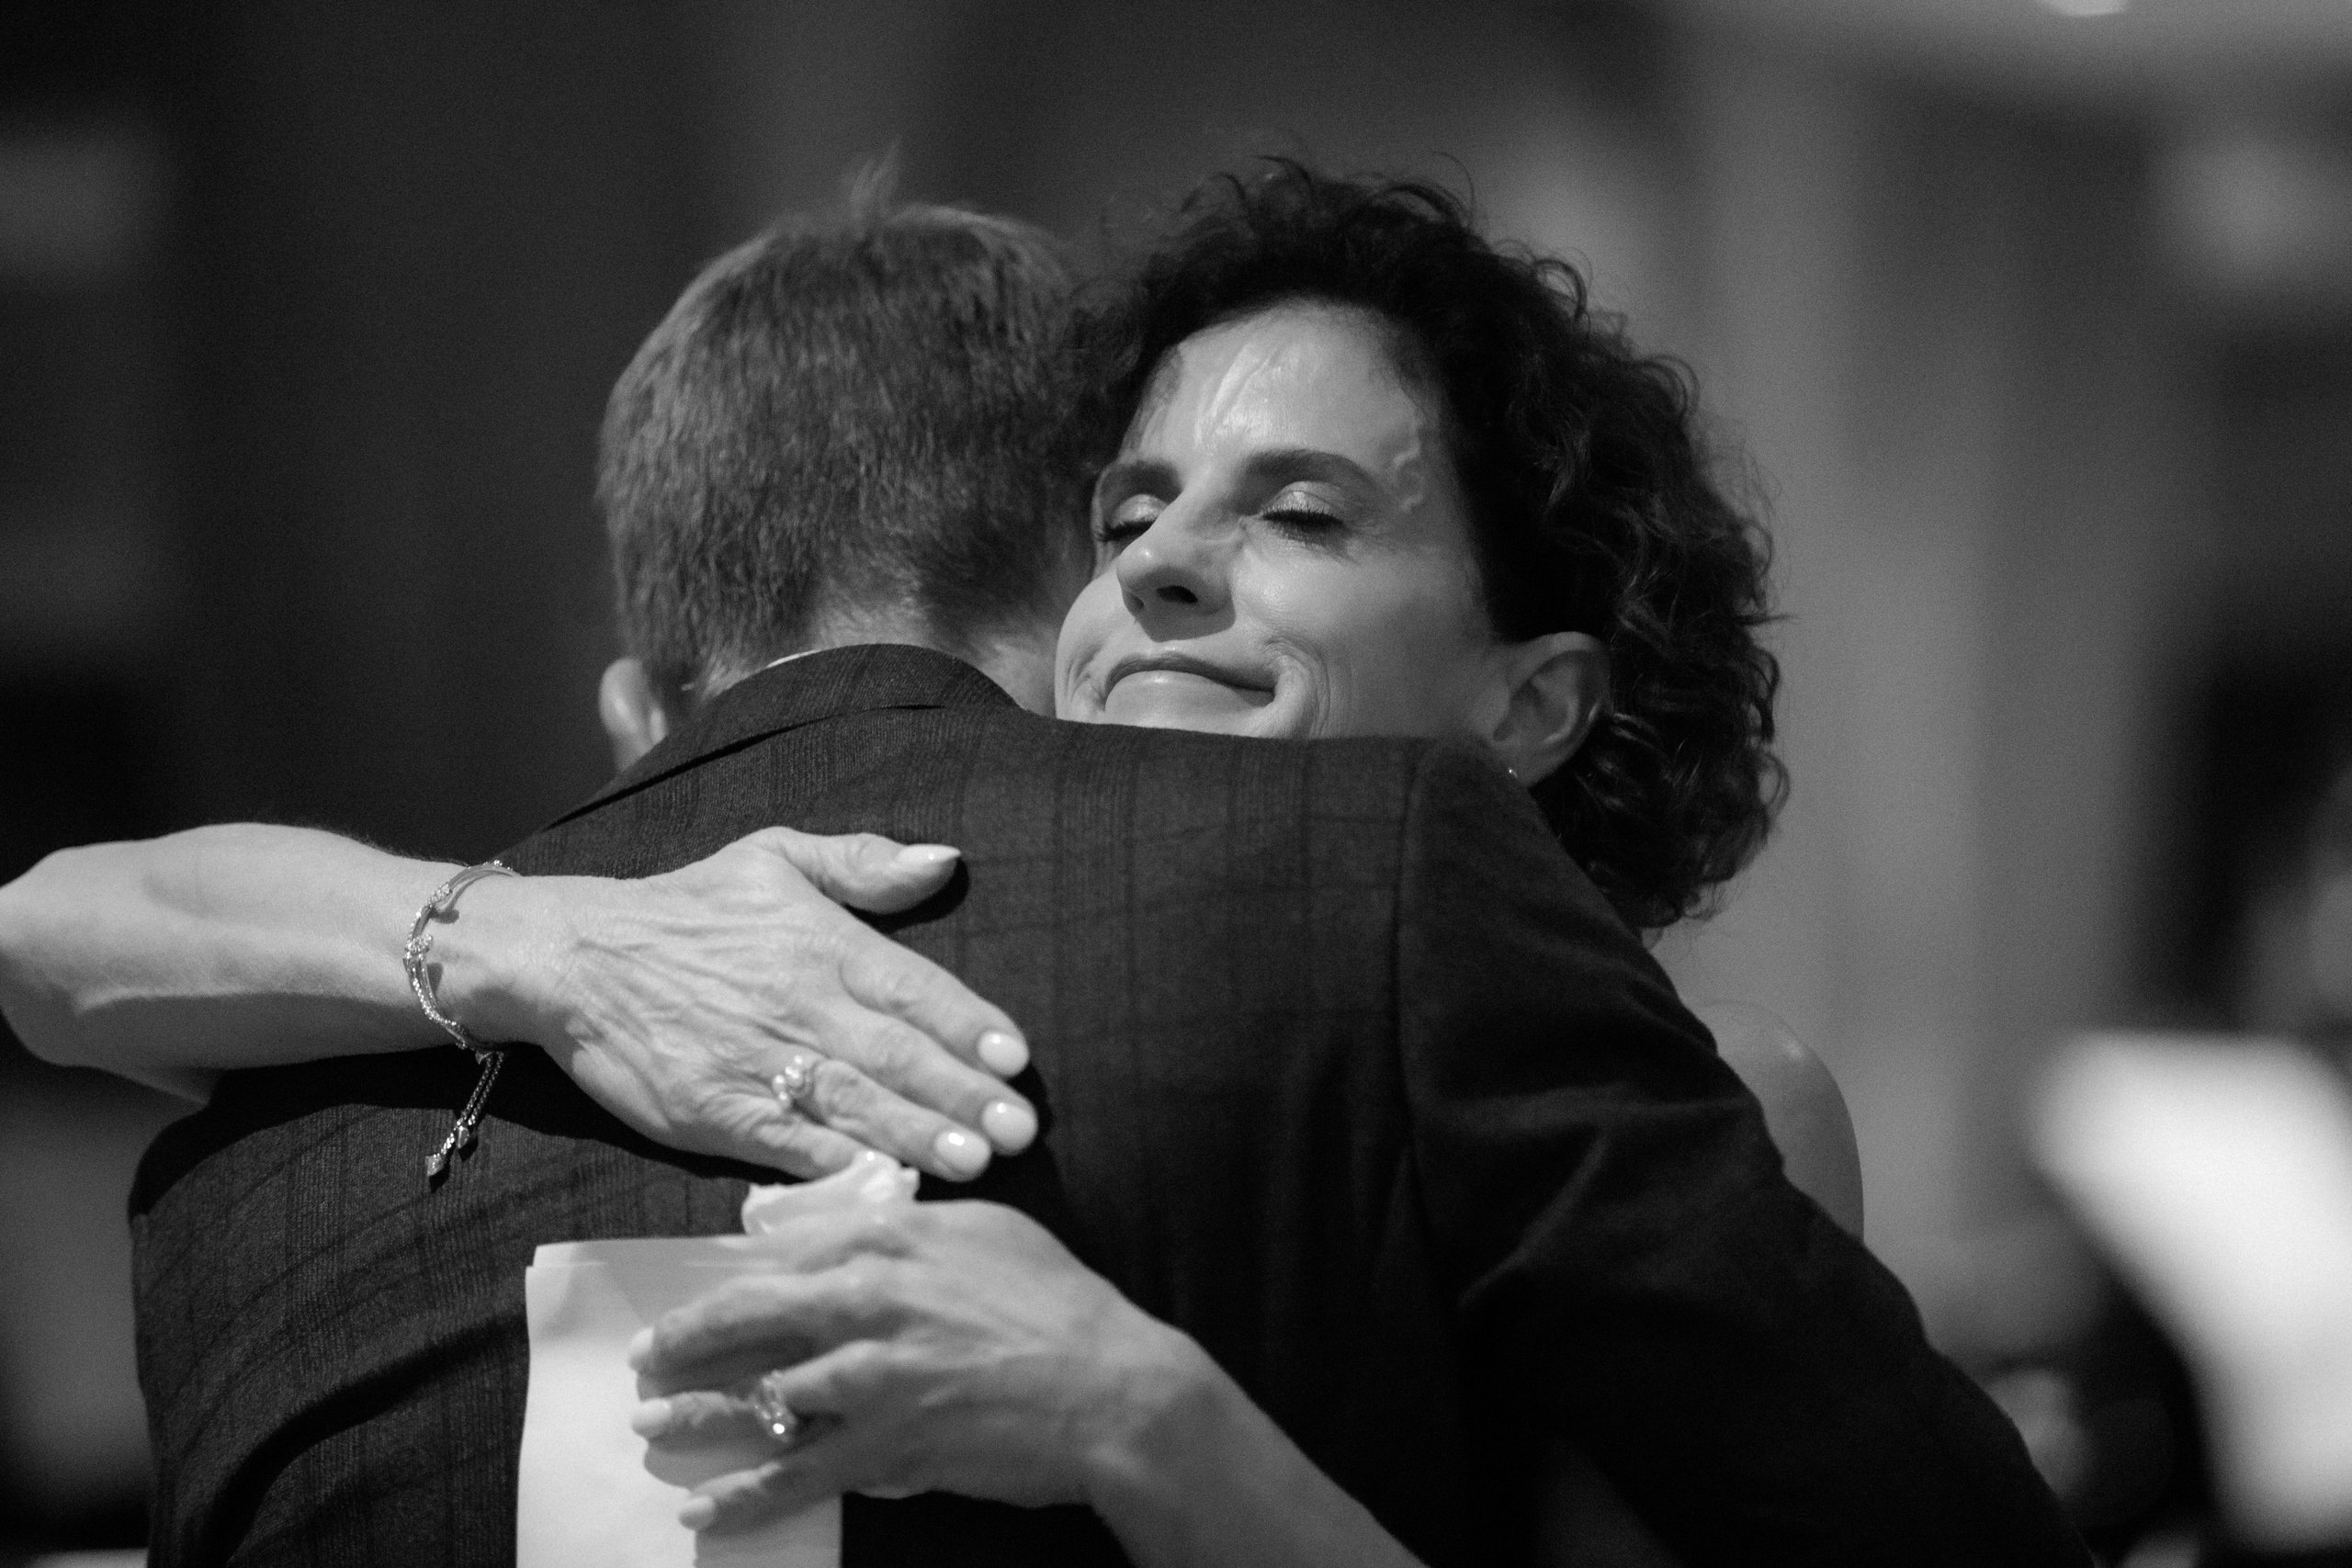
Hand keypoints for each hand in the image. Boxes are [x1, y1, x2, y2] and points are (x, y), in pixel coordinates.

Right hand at [463, 828, 1037, 1180]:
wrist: (574, 956)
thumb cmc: (687, 909)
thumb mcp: (773, 855)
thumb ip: (863, 861)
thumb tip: (946, 860)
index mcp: (820, 943)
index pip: (912, 987)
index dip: (968, 1024)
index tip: (1018, 1057)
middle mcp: (796, 1005)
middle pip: (893, 1055)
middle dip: (961, 1094)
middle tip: (1021, 1129)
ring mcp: (754, 1063)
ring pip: (850, 1105)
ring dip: (914, 1136)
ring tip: (974, 1163)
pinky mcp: (714, 1113)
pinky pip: (786, 1146)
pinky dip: (834, 1169)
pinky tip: (882, 1187)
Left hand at [627, 1200, 1209, 1533]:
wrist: (1113, 1387)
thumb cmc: (1058, 1304)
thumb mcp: (986, 1230)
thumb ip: (907, 1224)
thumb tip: (842, 1227)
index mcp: (888, 1238)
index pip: (784, 1253)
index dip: (734, 1277)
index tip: (703, 1295)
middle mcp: (865, 1298)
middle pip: (747, 1317)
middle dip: (685, 1340)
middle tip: (645, 1357)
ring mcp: (868, 1375)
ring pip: (756, 1397)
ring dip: (692, 1417)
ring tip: (650, 1426)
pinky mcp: (882, 1444)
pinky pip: (792, 1475)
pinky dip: (740, 1498)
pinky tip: (703, 1510)